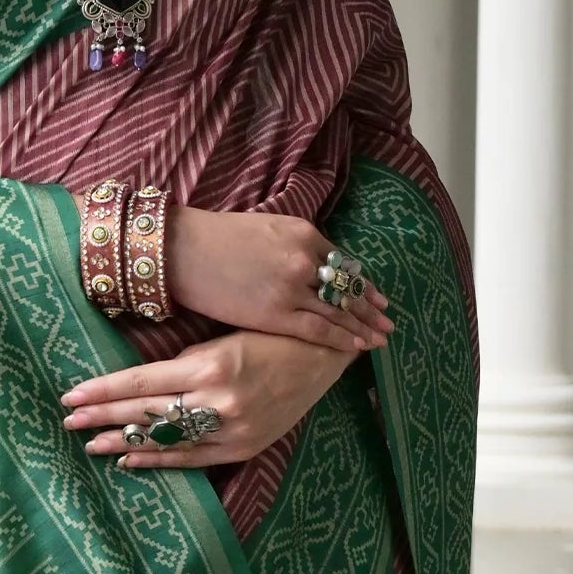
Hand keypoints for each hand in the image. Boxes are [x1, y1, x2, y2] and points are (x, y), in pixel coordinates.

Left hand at [63, 329, 356, 468]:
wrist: (324, 356)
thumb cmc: (271, 333)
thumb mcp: (224, 335)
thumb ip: (184, 362)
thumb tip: (141, 384)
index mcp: (210, 366)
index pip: (141, 384)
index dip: (102, 392)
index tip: (70, 397)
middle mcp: (218, 403)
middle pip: (146, 414)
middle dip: (103, 418)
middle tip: (68, 423)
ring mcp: (232, 430)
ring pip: (165, 440)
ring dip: (124, 442)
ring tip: (91, 444)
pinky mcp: (244, 447)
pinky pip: (192, 458)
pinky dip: (159, 459)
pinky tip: (131, 458)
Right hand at [168, 203, 392, 353]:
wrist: (184, 250)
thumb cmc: (217, 237)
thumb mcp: (266, 227)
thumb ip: (293, 244)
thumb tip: (310, 262)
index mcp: (305, 234)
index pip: (342, 263)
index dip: (360, 282)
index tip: (376, 296)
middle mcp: (306, 260)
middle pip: (346, 288)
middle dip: (369, 307)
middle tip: (388, 321)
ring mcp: (294, 288)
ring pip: (338, 311)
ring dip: (361, 326)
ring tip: (380, 337)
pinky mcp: (277, 315)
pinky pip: (319, 330)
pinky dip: (341, 338)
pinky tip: (356, 346)